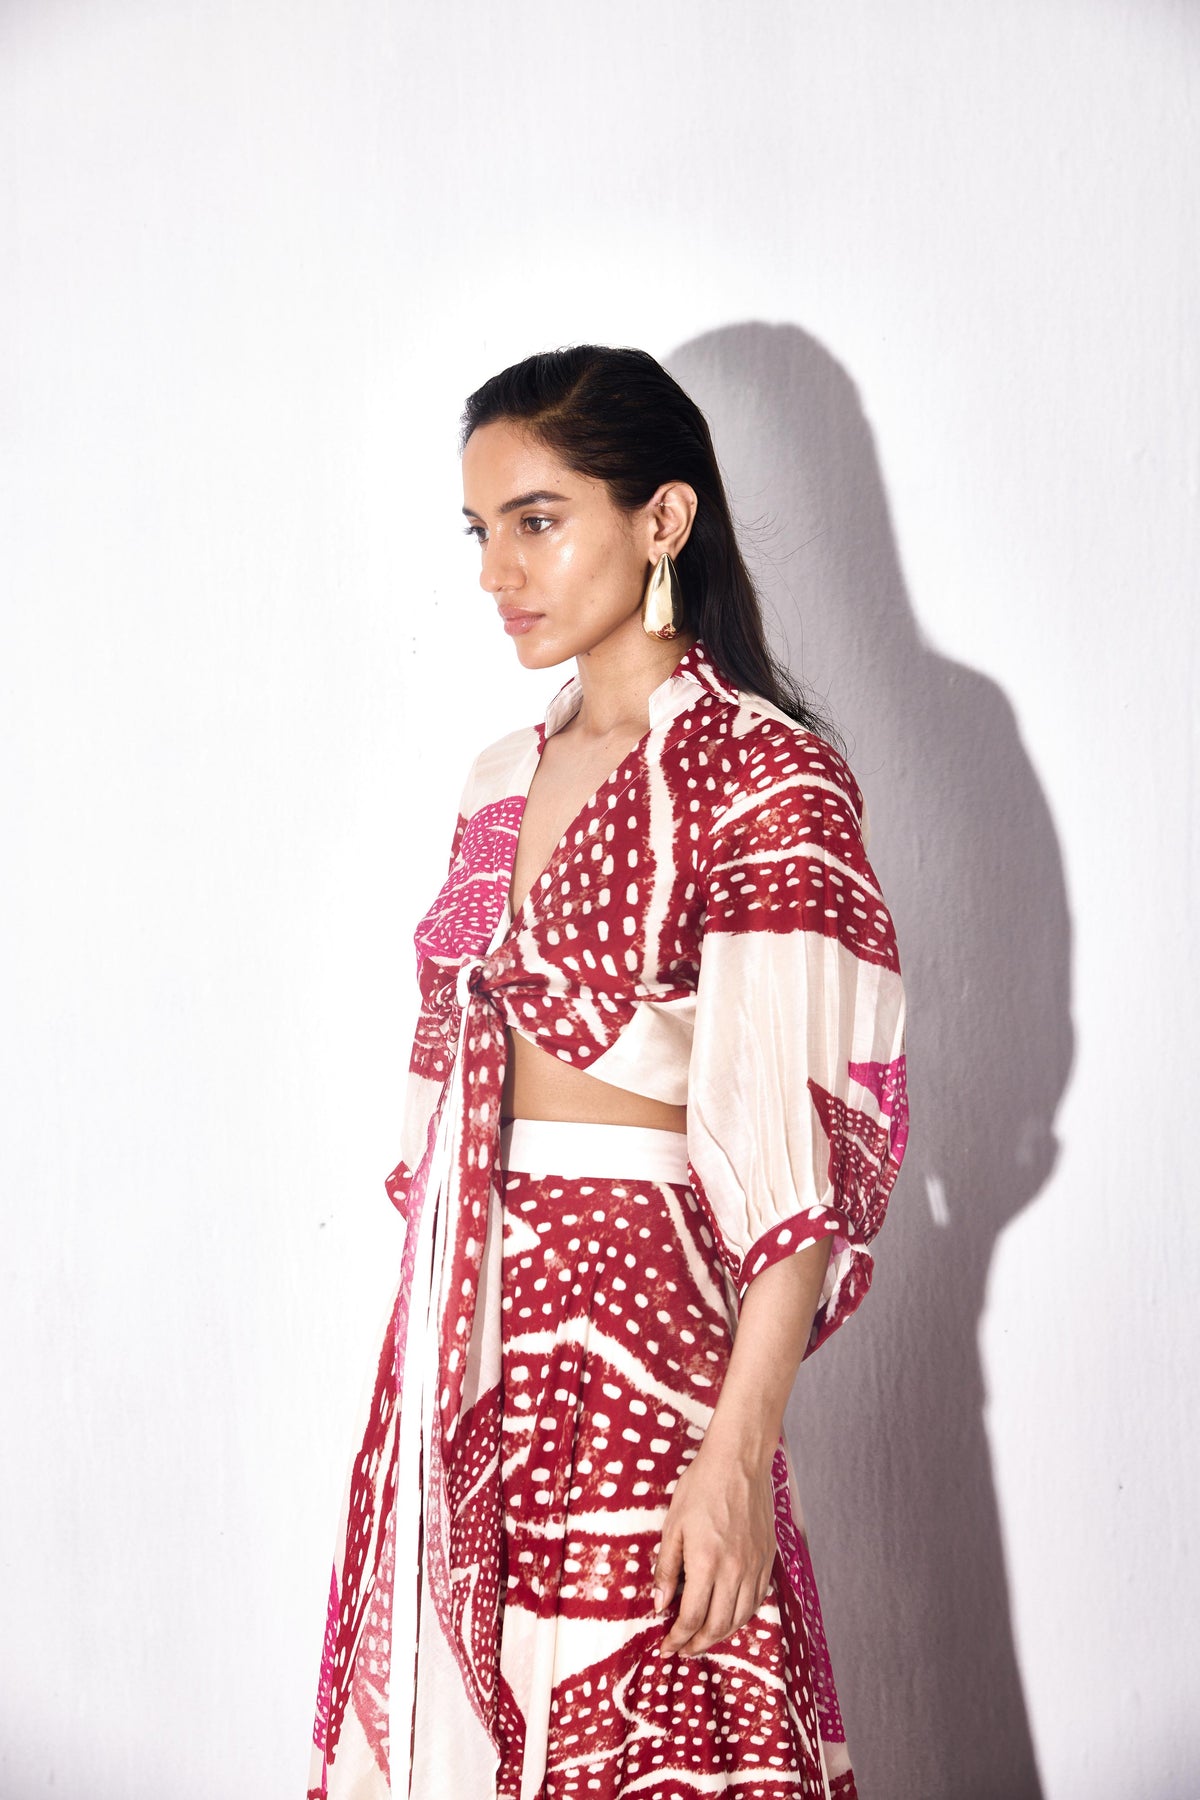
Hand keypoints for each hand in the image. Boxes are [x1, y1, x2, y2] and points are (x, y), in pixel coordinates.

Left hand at [651, 1442, 776, 1656]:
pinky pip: (757, 1599)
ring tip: (704, 1638)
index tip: (667, 1646)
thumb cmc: (701, 1487)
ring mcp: (755, 1565)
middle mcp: (735, 1570)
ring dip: (721, 1635)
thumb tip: (660, 1605)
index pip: (692, 1617)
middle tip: (684, 1648)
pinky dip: (742, 1616)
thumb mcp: (673, 1526)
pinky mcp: (767, 1558)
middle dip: (699, 1644)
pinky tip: (729, 1615)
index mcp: (707, 1562)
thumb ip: (667, 1569)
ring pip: (741, 1617)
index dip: (678, 1638)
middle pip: (719, 1625)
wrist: (739, 1461)